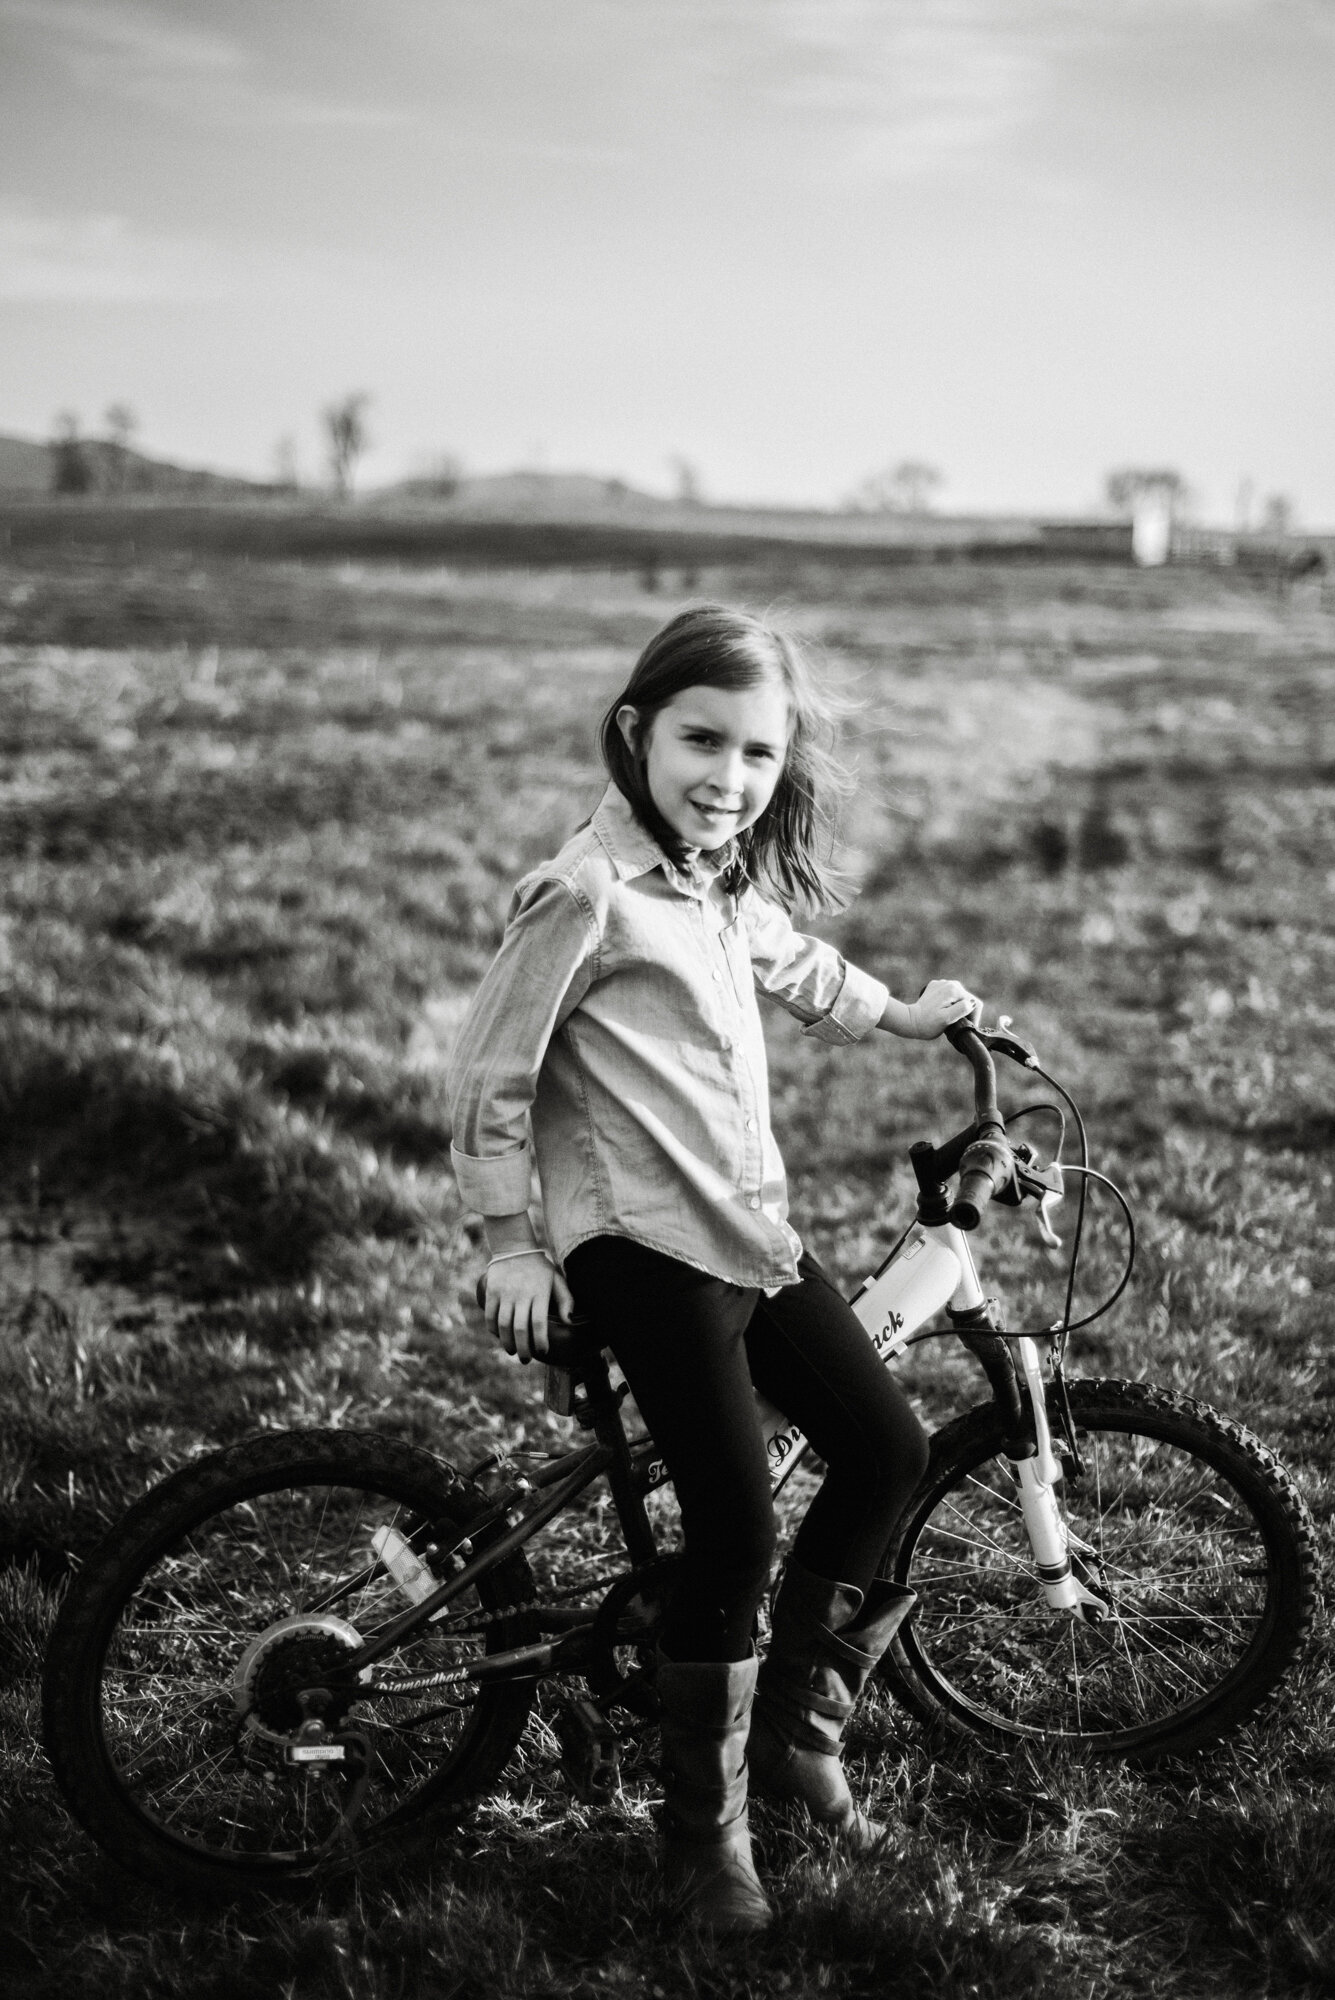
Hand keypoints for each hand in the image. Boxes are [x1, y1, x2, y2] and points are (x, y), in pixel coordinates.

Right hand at [485, 1250, 573, 1364]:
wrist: (514, 1247)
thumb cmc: (540, 1268)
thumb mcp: (556, 1279)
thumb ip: (566, 1299)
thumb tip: (569, 1321)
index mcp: (539, 1293)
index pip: (538, 1323)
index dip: (540, 1341)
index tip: (542, 1352)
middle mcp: (521, 1294)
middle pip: (519, 1329)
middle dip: (523, 1349)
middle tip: (526, 1360)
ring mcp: (505, 1293)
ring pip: (503, 1325)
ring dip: (507, 1343)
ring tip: (512, 1351)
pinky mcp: (492, 1291)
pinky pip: (490, 1316)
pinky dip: (494, 1329)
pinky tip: (499, 1336)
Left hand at [899, 979, 981, 1040]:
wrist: (909, 1021)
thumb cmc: (928, 1024)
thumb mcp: (947, 1019)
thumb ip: (962, 1009)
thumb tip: (971, 1003)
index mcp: (954, 989)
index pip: (975, 1003)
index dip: (974, 1017)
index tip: (965, 1026)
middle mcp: (949, 983)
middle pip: (967, 999)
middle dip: (965, 1011)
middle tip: (955, 1023)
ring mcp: (941, 984)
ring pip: (959, 997)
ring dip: (956, 1007)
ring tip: (947, 1018)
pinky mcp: (935, 987)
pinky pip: (949, 995)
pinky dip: (948, 1003)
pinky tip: (940, 1011)